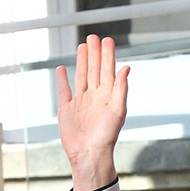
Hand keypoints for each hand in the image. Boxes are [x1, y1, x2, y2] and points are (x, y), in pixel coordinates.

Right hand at [56, 35, 129, 190]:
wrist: (89, 154)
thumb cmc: (106, 136)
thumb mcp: (118, 111)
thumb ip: (121, 89)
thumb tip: (126, 68)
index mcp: (108, 97)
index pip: (108, 71)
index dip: (108, 55)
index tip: (107, 40)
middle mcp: (94, 98)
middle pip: (94, 70)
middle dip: (95, 53)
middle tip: (94, 37)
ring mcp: (80, 103)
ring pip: (81, 76)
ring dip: (82, 61)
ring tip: (83, 47)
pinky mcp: (67, 110)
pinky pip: (64, 90)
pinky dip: (63, 79)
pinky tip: (63, 69)